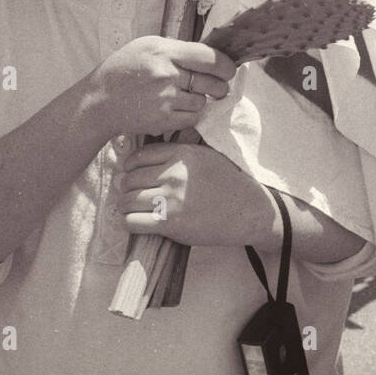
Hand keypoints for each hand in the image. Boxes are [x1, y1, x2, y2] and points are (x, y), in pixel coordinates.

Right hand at [86, 35, 236, 138]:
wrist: (99, 99)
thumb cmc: (125, 69)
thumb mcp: (148, 46)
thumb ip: (178, 49)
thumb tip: (212, 56)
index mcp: (164, 52)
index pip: (210, 58)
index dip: (226, 66)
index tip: (230, 70)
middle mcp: (166, 74)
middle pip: (213, 82)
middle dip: (219, 85)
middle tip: (217, 86)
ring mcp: (164, 99)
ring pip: (203, 102)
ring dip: (200, 100)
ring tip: (184, 96)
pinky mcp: (162, 120)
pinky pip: (192, 118)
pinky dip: (190, 115)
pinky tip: (177, 108)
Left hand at [118, 141, 267, 245]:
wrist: (249, 211)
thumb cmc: (228, 183)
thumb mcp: (207, 155)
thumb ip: (180, 151)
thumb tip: (148, 154)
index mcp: (182, 154)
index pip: (138, 157)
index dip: (130, 167)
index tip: (131, 174)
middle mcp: (174, 174)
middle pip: (129, 179)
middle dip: (126, 188)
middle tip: (130, 194)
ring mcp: (171, 199)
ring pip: (127, 200)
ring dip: (126, 206)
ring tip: (132, 209)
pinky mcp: (169, 223)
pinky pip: (132, 222)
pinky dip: (130, 223)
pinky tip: (137, 222)